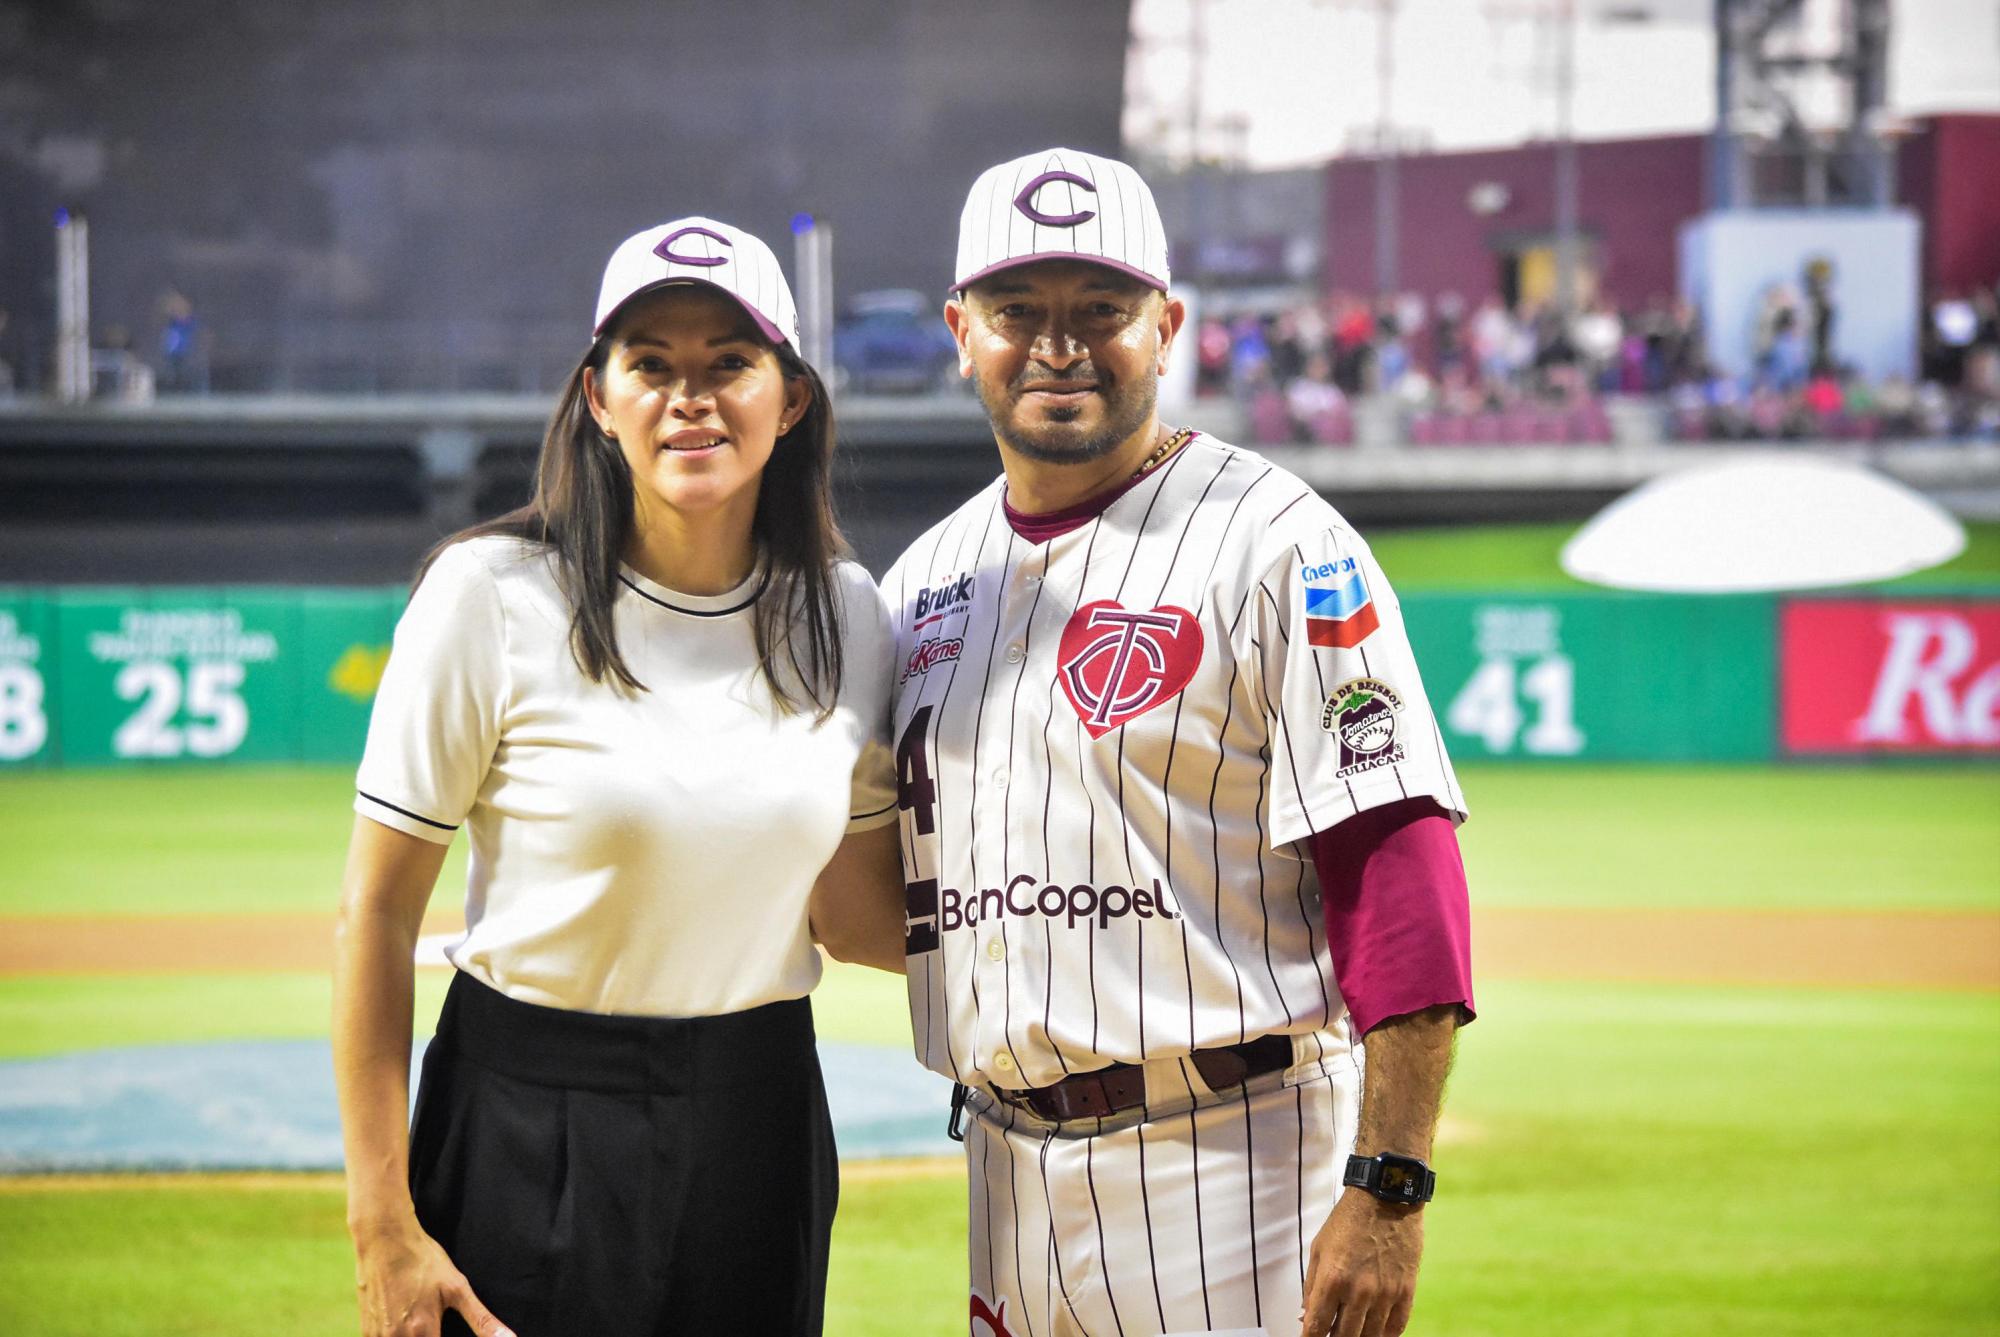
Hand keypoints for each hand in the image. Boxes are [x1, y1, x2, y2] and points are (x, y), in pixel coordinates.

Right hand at [352, 1217, 513, 1336]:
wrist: (384, 1240)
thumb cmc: (423, 1261)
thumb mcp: (457, 1287)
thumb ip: (481, 1319)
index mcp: (423, 1331)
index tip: (445, 1331)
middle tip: (436, 1326)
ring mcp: (378, 1335)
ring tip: (421, 1323)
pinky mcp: (366, 1329)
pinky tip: (405, 1325)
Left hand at [1299, 1191, 1424, 1336]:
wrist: (1385, 1198)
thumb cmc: (1348, 1221)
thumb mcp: (1319, 1249)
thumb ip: (1311, 1287)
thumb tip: (1306, 1317)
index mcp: (1332, 1279)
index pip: (1317, 1326)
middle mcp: (1359, 1291)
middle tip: (1331, 1335)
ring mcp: (1385, 1293)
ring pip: (1370, 1336)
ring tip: (1351, 1333)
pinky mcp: (1406, 1290)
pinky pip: (1396, 1327)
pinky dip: (1384, 1335)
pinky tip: (1376, 1333)